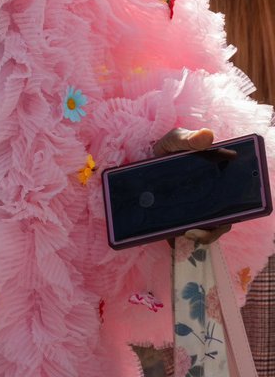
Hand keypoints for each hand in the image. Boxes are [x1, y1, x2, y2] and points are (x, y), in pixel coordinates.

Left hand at [152, 127, 231, 243]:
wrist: (145, 156)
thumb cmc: (169, 147)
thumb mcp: (177, 140)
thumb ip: (189, 139)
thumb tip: (208, 135)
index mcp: (217, 181)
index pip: (232, 202)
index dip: (231, 213)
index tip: (220, 219)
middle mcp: (210, 198)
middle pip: (219, 222)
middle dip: (210, 233)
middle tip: (192, 233)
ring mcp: (194, 209)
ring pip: (202, 230)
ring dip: (196, 237)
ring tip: (181, 235)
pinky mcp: (177, 216)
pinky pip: (182, 233)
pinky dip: (178, 239)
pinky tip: (170, 241)